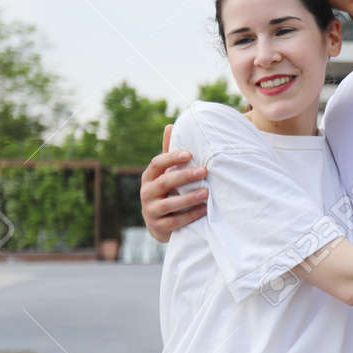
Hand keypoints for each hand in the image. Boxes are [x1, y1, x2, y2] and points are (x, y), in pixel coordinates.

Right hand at [140, 124, 208, 242]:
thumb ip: (168, 152)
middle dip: (184, 176)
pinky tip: (205, 210)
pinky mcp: (157, 228)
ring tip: (206, 192)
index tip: (189, 154)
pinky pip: (174, 222)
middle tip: (204, 171)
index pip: (157, 163)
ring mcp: (150, 211)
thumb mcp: (166, 173)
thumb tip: (170, 125)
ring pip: (168, 204)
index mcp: (149, 177)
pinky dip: (190, 215)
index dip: (172, 158)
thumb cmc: (168, 192)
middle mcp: (147, 193)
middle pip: (164, 182)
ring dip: (188, 198)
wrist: (160, 224)